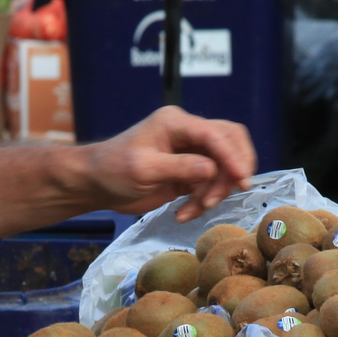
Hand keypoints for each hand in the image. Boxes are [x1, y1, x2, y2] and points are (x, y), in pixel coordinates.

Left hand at [80, 106, 255, 221]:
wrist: (96, 184)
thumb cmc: (112, 169)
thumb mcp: (143, 169)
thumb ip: (179, 168)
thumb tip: (212, 169)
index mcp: (175, 123)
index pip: (214, 133)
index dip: (232, 155)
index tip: (242, 178)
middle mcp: (187, 133)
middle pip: (229, 141)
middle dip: (233, 169)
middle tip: (234, 191)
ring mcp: (190, 152)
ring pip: (222, 167)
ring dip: (214, 191)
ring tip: (192, 210)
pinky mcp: (189, 172)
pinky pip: (210, 184)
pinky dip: (203, 201)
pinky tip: (183, 213)